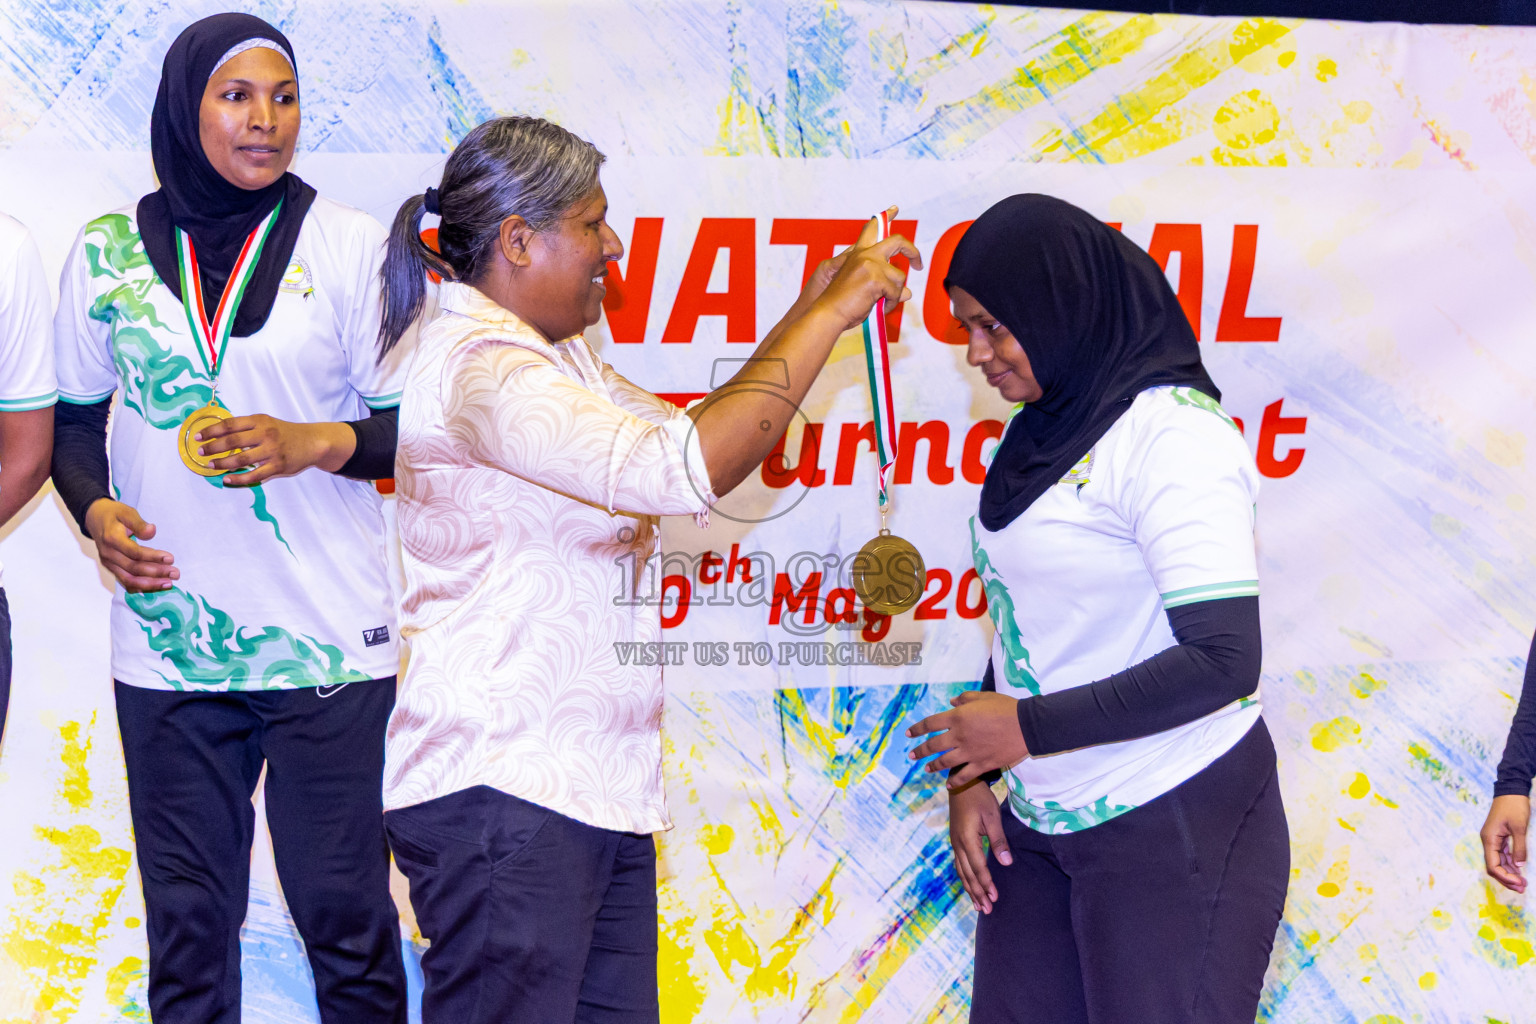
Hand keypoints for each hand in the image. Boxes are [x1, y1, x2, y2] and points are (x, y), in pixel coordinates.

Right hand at [84, 498, 177, 592]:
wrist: (95, 519)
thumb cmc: (115, 514)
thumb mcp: (127, 512)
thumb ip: (139, 523)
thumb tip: (152, 531)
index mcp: (112, 539)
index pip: (134, 552)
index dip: (153, 557)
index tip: (170, 558)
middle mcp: (108, 554)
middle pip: (133, 568)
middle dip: (156, 573)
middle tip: (175, 573)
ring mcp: (109, 563)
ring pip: (129, 579)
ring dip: (150, 584)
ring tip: (169, 583)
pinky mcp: (111, 568)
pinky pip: (126, 581)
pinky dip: (141, 587)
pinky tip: (155, 587)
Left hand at [195, 414, 355, 486]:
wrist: (312, 442)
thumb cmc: (285, 433)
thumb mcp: (267, 423)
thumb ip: (247, 428)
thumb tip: (219, 436)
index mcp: (260, 421)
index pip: (230, 425)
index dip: (211, 431)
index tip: (198, 437)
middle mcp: (266, 434)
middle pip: (233, 441)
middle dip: (213, 448)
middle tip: (201, 453)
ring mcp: (272, 451)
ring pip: (241, 459)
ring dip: (223, 463)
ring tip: (211, 466)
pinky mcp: (278, 466)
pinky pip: (254, 475)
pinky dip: (238, 478)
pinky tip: (227, 479)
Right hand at [808, 207, 922, 333]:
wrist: (828, 313)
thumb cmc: (843, 305)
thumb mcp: (866, 291)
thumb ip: (885, 286)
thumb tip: (908, 292)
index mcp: (858, 254)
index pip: (872, 230)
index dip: (885, 217)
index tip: (895, 208)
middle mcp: (865, 254)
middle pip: (897, 241)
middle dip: (912, 251)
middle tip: (918, 264)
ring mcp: (870, 264)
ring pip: (899, 277)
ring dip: (895, 294)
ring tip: (882, 304)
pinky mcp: (875, 277)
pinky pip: (896, 292)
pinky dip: (891, 303)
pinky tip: (880, 309)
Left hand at [907, 690, 1029, 788]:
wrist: (1026, 726)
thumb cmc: (1005, 707)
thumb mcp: (983, 697)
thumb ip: (965, 699)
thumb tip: (951, 702)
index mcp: (958, 717)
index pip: (930, 723)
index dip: (917, 729)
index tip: (908, 734)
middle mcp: (959, 736)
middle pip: (933, 745)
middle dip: (920, 751)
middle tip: (911, 756)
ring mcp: (969, 752)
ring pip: (945, 762)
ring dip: (933, 766)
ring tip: (926, 769)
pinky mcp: (981, 765)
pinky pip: (964, 776)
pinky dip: (954, 782)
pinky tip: (948, 785)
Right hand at [950, 777, 1010, 913]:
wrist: (961, 783)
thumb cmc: (979, 798)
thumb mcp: (992, 816)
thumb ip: (999, 840)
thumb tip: (1006, 862)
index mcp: (967, 839)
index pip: (978, 867)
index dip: (986, 884)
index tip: (994, 898)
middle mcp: (958, 844)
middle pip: (968, 874)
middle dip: (977, 893)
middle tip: (986, 910)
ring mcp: (955, 843)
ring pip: (961, 872)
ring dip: (970, 889)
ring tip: (978, 905)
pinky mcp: (956, 841)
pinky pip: (959, 865)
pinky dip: (965, 879)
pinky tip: (970, 887)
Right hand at [1481, 794, 1529, 892]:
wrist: (1511, 791)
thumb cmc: (1514, 807)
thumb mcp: (1519, 827)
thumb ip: (1519, 848)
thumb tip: (1519, 866)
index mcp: (1489, 839)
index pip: (1493, 865)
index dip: (1505, 877)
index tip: (1519, 883)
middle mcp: (1488, 841)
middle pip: (1494, 866)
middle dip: (1507, 879)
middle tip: (1522, 888)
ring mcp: (1493, 840)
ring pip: (1499, 862)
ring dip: (1510, 873)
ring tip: (1523, 883)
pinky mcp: (1499, 838)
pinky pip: (1503, 855)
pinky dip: (1511, 864)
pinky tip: (1520, 871)